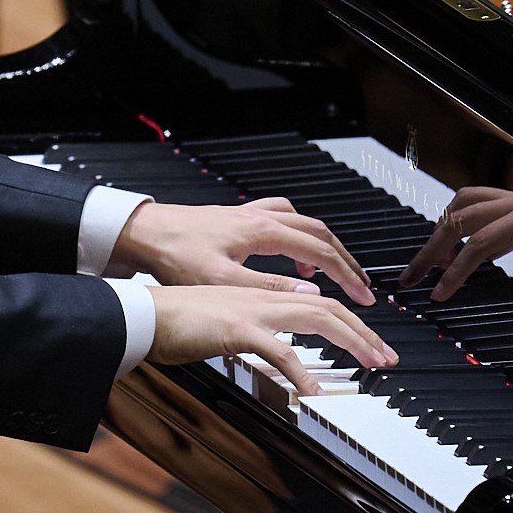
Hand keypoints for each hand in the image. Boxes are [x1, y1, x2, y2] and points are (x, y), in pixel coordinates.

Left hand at [112, 197, 375, 303]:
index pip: (322, 253)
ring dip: (326, 249)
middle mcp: (264, 217)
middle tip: (363, 288)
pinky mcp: (241, 219)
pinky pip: (285, 221)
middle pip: (322, 235)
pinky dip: (300, 239)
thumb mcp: (224, 280)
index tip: (365, 298)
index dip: (348, 277)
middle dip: (346, 263)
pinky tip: (294, 257)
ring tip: (335, 274)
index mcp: (265, 231)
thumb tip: (311, 295)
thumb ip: (270, 287)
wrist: (146, 232)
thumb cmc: (176, 255)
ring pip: (306, 225)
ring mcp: (253, 214)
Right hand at [149, 280, 396, 398]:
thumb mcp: (224, 324)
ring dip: (350, 341)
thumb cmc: (176, 322)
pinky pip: (278, 350)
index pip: (319, 304)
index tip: (371, 345)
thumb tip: (278, 344)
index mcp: (262, 296)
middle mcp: (263, 298)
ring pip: (316, 318)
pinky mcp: (237, 329)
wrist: (143, 314)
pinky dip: (300, 370)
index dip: (350, 323)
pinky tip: (313, 391)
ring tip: (371, 365)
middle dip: (364, 333)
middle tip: (387, 357)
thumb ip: (255, 331)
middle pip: (329, 308)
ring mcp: (252, 311)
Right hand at [404, 179, 512, 300]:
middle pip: (460, 218)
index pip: (479, 243)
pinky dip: (460, 219)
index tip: (439, 293)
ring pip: (465, 203)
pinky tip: (461, 243)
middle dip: (431, 248)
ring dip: (442, 229)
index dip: (455, 270)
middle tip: (411, 277)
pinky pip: (479, 203)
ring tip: (430, 261)